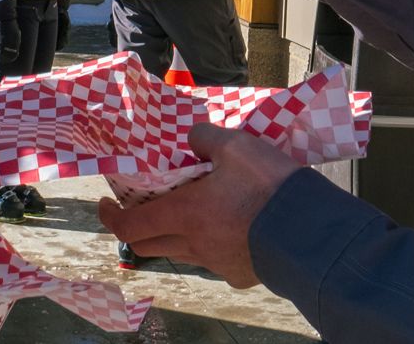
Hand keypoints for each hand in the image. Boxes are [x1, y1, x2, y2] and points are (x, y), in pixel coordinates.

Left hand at [96, 123, 303, 287]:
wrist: (308, 229)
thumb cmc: (267, 185)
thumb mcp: (236, 145)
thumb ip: (206, 138)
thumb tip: (192, 138)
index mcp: (184, 214)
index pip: (129, 226)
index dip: (110, 218)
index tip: (105, 205)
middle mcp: (194, 244)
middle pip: (148, 246)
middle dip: (136, 228)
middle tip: (141, 207)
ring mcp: (216, 263)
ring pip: (182, 252)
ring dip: (175, 234)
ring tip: (191, 211)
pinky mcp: (240, 274)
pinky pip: (215, 260)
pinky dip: (211, 244)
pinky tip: (229, 227)